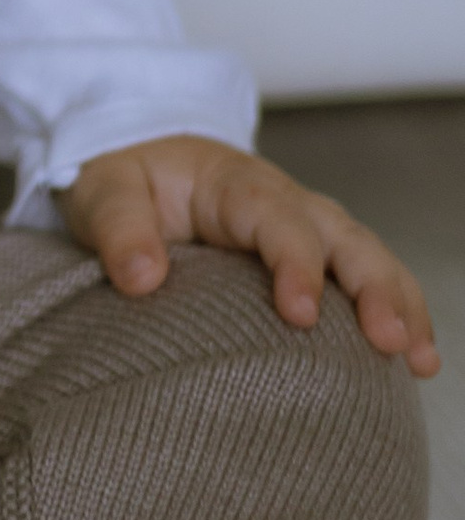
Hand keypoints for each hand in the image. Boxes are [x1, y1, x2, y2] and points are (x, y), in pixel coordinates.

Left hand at [61, 132, 440, 379]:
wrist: (137, 160)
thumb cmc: (124, 179)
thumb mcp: (103, 190)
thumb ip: (118, 228)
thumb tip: (140, 276)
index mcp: (232, 183)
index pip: (275, 219)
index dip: (295, 264)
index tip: (299, 314)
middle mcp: (282, 202)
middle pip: (343, 236)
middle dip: (373, 287)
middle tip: (389, 342)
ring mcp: (306, 228)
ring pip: (368, 256)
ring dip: (399, 302)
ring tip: (417, 358)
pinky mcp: (314, 256)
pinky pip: (366, 276)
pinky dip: (399, 309)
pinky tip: (417, 358)